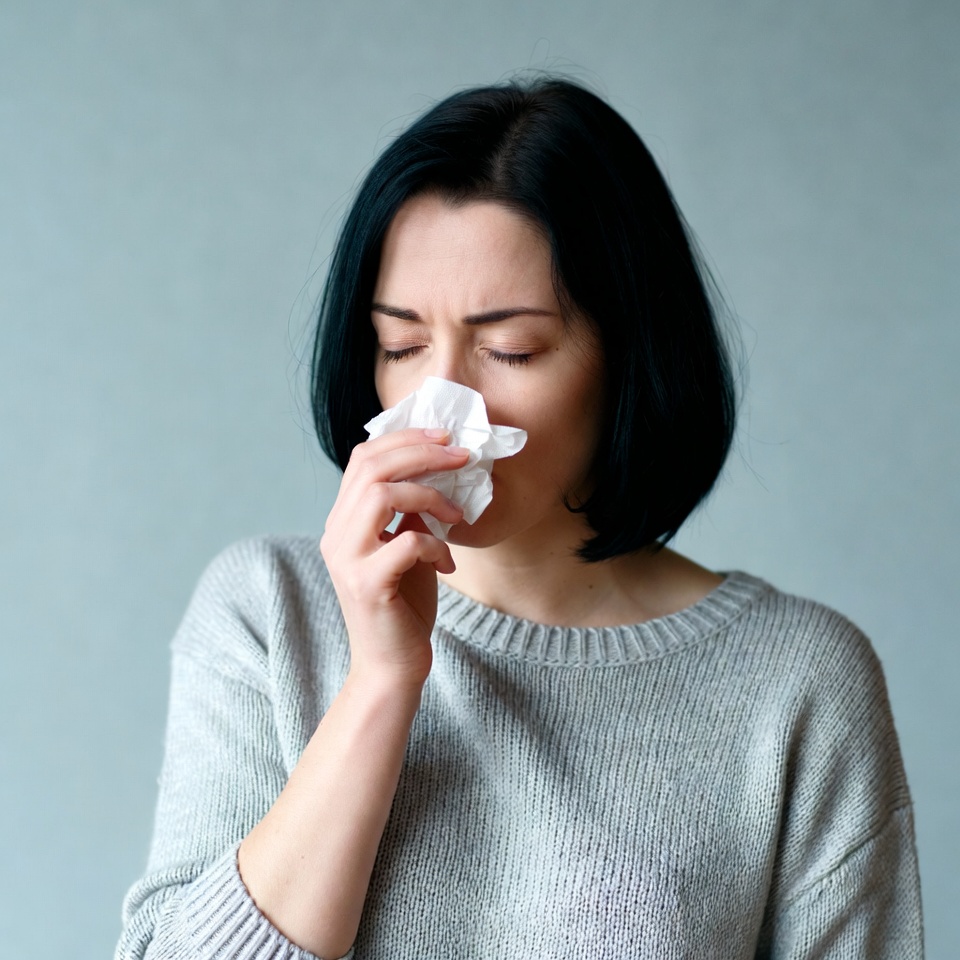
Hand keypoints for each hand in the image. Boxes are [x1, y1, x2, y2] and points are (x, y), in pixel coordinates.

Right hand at [320, 428, 468, 687]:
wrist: (391, 666)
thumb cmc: (402, 607)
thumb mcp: (407, 548)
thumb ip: (410, 513)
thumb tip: (437, 470)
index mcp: (343, 521)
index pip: (363, 458)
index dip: (404, 439)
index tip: (445, 437)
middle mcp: (336, 535)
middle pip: (371, 467)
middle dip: (422, 453)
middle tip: (462, 456)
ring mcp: (347, 560)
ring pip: (381, 495)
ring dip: (430, 496)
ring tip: (457, 516)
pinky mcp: (367, 585)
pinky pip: (406, 543)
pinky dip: (436, 545)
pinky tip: (448, 562)